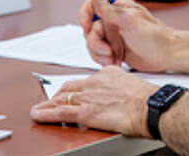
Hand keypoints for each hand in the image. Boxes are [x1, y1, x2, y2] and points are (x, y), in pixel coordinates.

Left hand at [30, 66, 155, 136]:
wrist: (151, 107)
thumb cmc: (149, 99)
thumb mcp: (133, 85)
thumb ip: (122, 88)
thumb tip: (122, 98)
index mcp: (108, 73)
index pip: (85, 80)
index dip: (75, 87)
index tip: (72, 92)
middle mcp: (95, 82)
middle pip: (69, 87)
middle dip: (57, 94)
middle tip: (50, 100)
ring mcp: (88, 97)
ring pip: (60, 99)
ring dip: (47, 104)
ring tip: (38, 109)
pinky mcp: (84, 112)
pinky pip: (59, 113)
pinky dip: (45, 114)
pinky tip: (38, 115)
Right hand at [79, 0, 176, 71]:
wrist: (165, 54)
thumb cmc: (154, 35)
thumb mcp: (129, 20)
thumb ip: (109, 9)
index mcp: (117, 9)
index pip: (92, 6)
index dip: (85, 16)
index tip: (88, 27)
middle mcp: (113, 21)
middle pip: (90, 29)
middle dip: (96, 43)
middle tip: (108, 50)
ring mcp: (113, 36)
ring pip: (93, 44)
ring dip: (100, 54)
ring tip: (113, 58)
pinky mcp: (114, 49)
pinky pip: (100, 54)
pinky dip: (105, 60)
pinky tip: (116, 62)